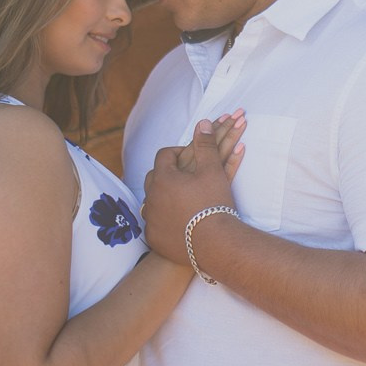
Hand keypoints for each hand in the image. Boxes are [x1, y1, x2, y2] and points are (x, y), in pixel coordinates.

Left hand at [141, 111, 246, 264]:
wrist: (215, 243)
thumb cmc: (214, 204)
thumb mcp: (212, 170)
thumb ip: (206, 144)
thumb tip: (202, 122)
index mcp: (162, 177)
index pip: (165, 155)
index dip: (178, 152)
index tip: (192, 157)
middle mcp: (150, 197)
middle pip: (154, 177)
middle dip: (168, 173)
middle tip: (185, 176)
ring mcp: (150, 219)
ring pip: (151, 200)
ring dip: (163, 196)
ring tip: (180, 197)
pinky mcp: (154, 238)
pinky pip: (153, 223)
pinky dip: (162, 219)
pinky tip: (175, 219)